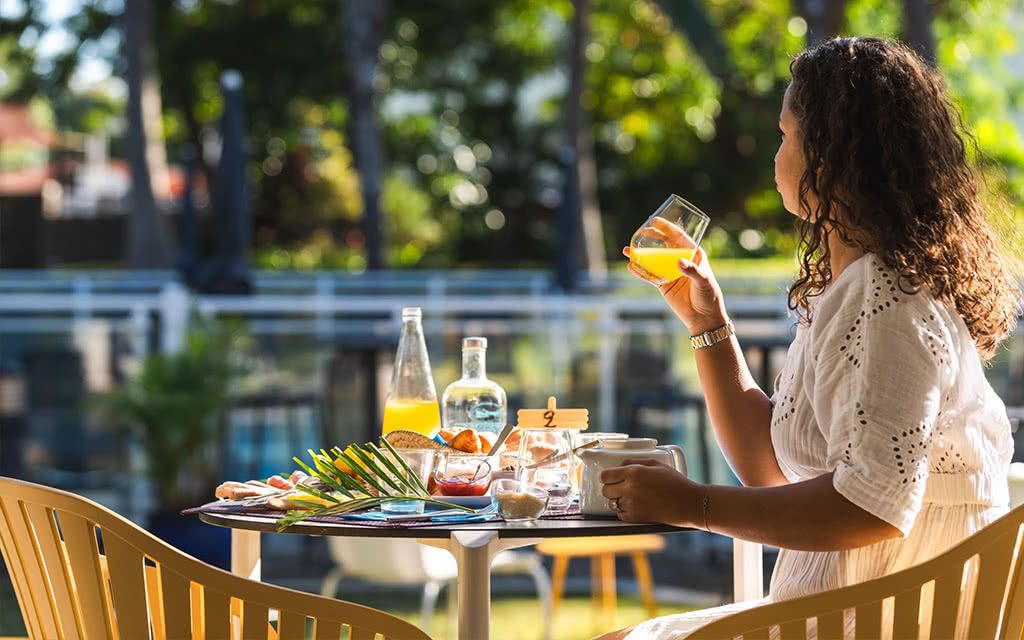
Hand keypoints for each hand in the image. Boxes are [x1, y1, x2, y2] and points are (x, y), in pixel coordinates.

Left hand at [599, 459, 701, 524]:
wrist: (687, 503)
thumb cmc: (675, 482)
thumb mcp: (656, 464)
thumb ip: (635, 462)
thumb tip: (620, 465)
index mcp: (634, 473)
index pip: (605, 475)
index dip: (605, 476)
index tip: (608, 477)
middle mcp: (630, 489)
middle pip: (605, 490)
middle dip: (610, 487)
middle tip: (618, 486)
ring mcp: (632, 505)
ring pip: (611, 503)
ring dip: (616, 499)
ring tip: (627, 496)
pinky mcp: (636, 518)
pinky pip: (620, 515)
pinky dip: (623, 511)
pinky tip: (632, 506)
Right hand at [622, 220, 727, 334]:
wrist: (704, 318)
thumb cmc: (709, 297)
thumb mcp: (704, 281)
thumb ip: (692, 271)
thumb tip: (679, 262)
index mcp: (693, 254)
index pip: (679, 237)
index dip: (667, 227)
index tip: (655, 221)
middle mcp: (680, 261)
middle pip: (663, 245)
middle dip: (651, 237)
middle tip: (640, 232)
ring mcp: (670, 272)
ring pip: (653, 260)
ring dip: (640, 254)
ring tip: (626, 249)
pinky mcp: (663, 285)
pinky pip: (649, 276)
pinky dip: (639, 271)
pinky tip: (630, 266)